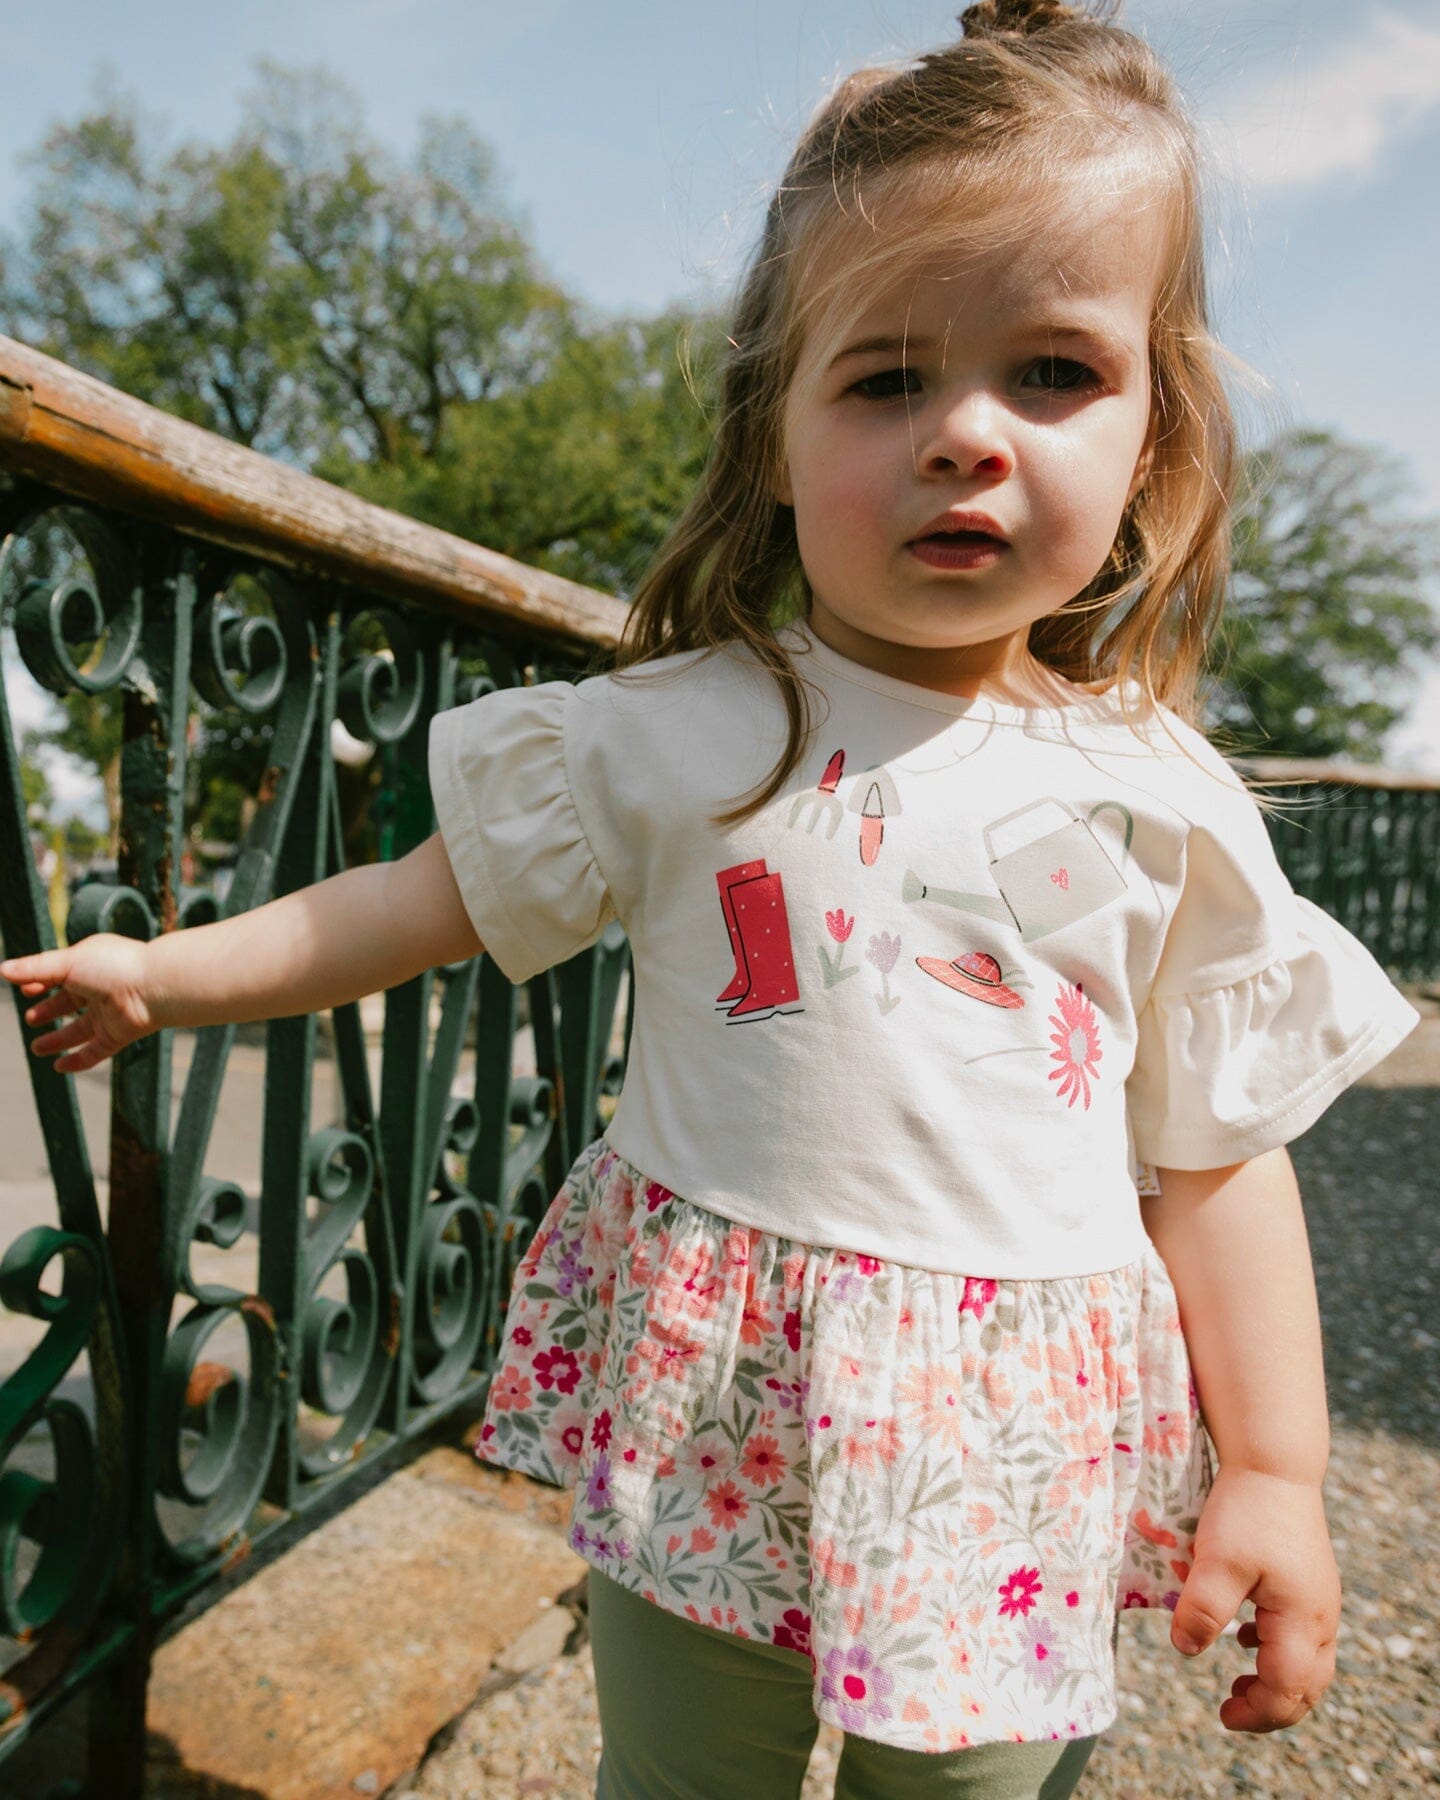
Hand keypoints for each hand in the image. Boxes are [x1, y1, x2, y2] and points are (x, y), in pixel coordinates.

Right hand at [1, 934, 157, 1072]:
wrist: (155, 988)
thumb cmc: (113, 967)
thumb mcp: (67, 963)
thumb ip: (35, 968)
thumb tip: (3, 970)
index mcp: (90, 966)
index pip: (60, 975)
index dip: (41, 983)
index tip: (25, 990)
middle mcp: (100, 990)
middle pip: (69, 1004)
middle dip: (49, 1011)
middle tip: (30, 1019)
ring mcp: (109, 1014)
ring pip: (79, 1031)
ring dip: (58, 1040)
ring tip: (37, 1048)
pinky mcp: (119, 1035)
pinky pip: (96, 1052)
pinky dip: (78, 1060)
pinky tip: (59, 1066)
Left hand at [1169, 1464, 1339, 1731]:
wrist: (1274, 1464)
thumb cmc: (1245, 1511)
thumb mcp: (1216, 1561)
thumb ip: (1202, 1610)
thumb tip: (1186, 1652)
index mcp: (1301, 1620)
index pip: (1287, 1690)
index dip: (1256, 1713)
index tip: (1221, 1715)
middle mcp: (1320, 1617)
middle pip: (1308, 1687)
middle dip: (1272, 1708)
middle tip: (1230, 1710)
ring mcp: (1319, 1599)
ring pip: (1310, 1663)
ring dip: (1277, 1682)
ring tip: (1237, 1685)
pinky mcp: (1309, 1582)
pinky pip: (1303, 1636)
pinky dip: (1276, 1651)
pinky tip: (1245, 1638)